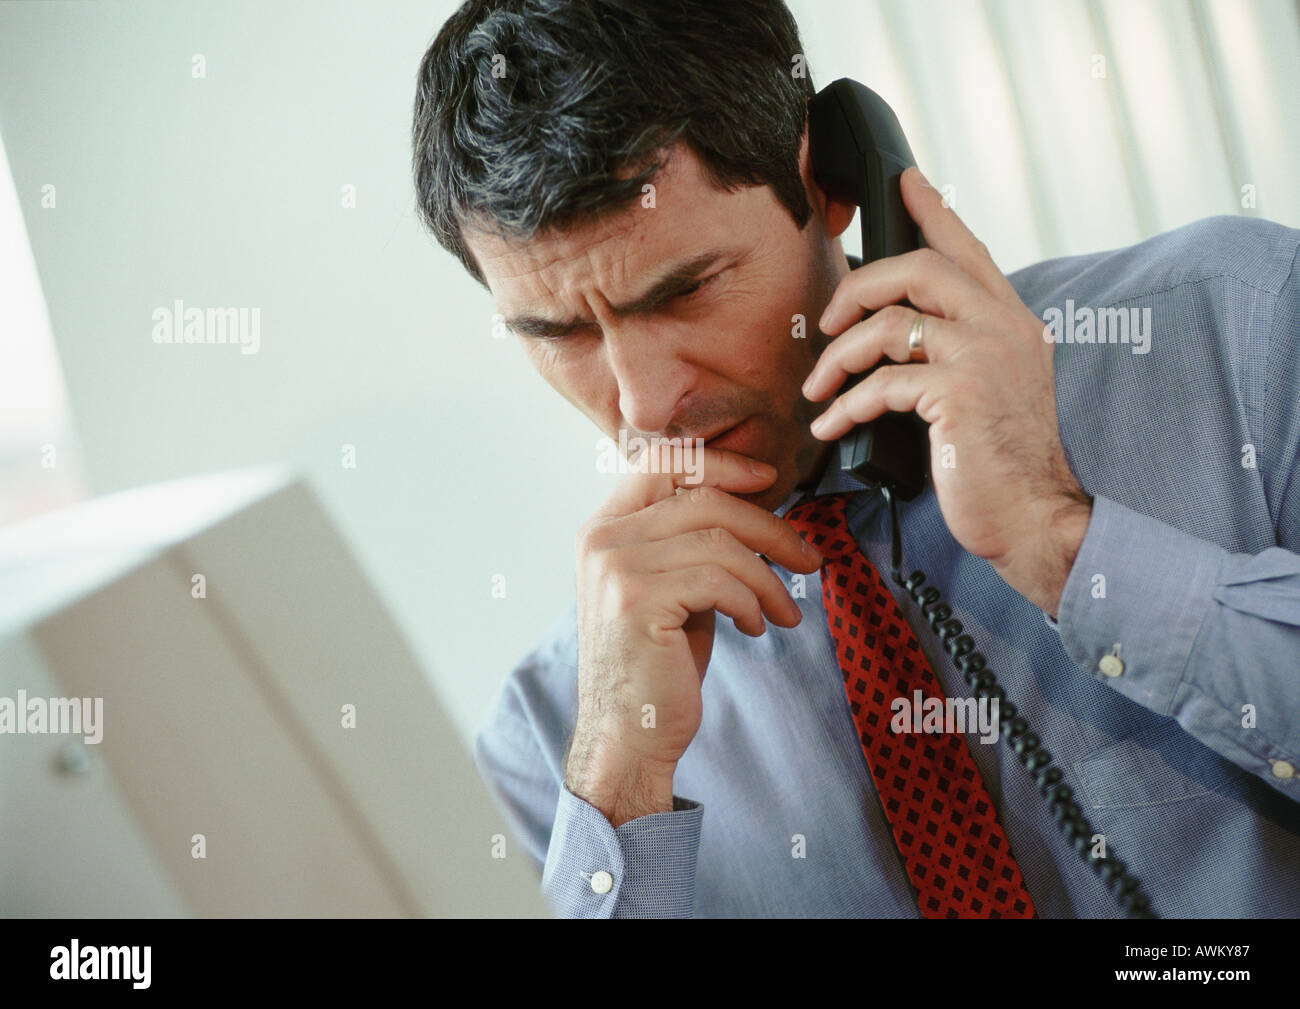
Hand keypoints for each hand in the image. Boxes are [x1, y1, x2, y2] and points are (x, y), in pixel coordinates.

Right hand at [568, 443, 821, 824]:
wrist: (627, 732)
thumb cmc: (657, 662)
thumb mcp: (671, 586)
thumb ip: (692, 542)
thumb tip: (756, 507)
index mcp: (605, 526)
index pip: (664, 462)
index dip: (722, 463)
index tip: (769, 479)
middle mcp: (603, 538)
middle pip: (705, 499)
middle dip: (770, 528)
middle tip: (808, 560)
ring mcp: (616, 567)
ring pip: (720, 542)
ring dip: (768, 578)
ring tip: (784, 610)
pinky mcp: (638, 600)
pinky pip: (719, 581)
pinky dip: (752, 602)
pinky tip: (756, 627)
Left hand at [802, 166, 1090, 616]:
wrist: (1034, 517)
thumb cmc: (1001, 464)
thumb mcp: (988, 392)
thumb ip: (958, 352)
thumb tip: (900, 336)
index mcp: (1011, 321)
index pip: (968, 248)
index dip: (932, 210)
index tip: (903, 180)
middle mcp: (1003, 327)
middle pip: (917, 267)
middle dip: (857, 288)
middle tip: (826, 323)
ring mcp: (984, 357)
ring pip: (888, 324)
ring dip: (838, 358)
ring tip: (818, 389)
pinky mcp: (959, 394)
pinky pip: (881, 382)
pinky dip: (846, 405)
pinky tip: (831, 426)